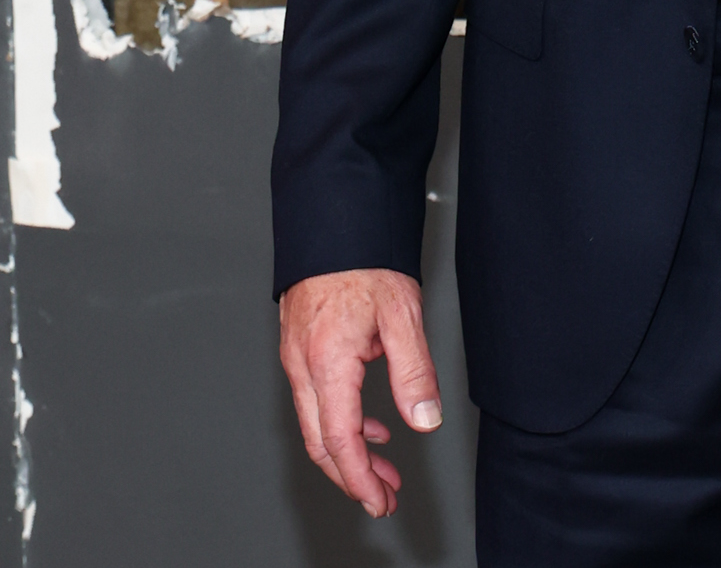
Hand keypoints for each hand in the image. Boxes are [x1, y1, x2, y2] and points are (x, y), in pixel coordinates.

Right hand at [278, 269, 443, 515]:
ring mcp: (296, 356)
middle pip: (320, 442)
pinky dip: (342, 422)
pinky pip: (315, 399)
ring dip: (349, 452)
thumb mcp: (402, 314)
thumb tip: (423, 418)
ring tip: (383, 467)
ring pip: (315, 423)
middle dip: (353, 476)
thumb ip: (413, 371)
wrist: (335, 220)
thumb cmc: (364, 259)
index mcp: (326, 362)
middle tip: (385, 495)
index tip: (379, 500)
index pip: (338, 440)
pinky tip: (371, 424)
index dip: (359, 478)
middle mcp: (303, 364)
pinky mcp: (300, 347)